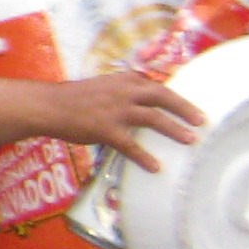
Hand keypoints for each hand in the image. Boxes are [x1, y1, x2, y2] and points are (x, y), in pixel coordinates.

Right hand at [33, 72, 203, 173]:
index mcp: (123, 80)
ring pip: (153, 118)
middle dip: (184, 108)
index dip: (175, 96)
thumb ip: (122, 92)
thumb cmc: (72, 98)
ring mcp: (115, 110)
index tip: (190, 106)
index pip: (155, 85)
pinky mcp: (105, 129)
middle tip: (201, 120)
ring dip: (174, 129)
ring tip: (190, 140)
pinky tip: (156, 167)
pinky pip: (131, 145)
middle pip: (162, 97)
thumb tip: (142, 102)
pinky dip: (145, 157)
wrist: (47, 106)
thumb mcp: (101, 86)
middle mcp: (123, 92)